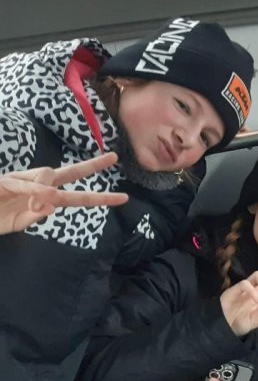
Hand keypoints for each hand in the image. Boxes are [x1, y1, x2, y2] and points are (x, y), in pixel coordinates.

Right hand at [0, 153, 127, 233]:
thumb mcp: (18, 222)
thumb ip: (35, 215)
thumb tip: (52, 205)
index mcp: (40, 196)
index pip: (73, 194)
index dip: (98, 196)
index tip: (123, 198)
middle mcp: (33, 184)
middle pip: (66, 172)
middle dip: (91, 166)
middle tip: (114, 157)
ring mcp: (18, 180)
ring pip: (45, 175)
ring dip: (49, 190)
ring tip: (38, 205)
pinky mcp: (2, 182)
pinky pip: (22, 184)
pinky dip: (34, 190)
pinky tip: (44, 195)